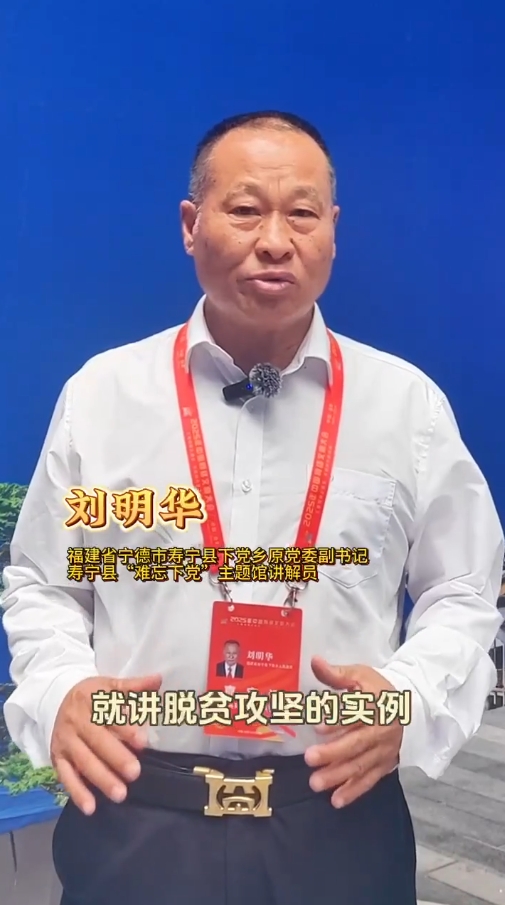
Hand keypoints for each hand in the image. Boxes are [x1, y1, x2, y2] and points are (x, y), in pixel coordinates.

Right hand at [50, 673, 161, 815]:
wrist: (56, 698)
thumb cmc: (91, 695)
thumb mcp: (110, 685)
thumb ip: (135, 686)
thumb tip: (158, 679)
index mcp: (91, 701)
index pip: (110, 716)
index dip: (126, 728)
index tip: (143, 741)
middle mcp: (76, 722)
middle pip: (97, 741)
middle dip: (116, 757)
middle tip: (135, 773)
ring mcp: (66, 742)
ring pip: (83, 762)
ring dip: (101, 779)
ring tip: (120, 794)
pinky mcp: (58, 758)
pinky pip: (66, 777)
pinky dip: (77, 792)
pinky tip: (91, 807)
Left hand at [305, 657, 402, 808]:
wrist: (409, 707)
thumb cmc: (376, 689)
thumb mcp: (359, 675)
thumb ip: (336, 674)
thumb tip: (314, 661)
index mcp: (375, 704)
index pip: (357, 712)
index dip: (338, 720)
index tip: (318, 727)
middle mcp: (381, 729)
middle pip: (357, 743)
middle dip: (333, 752)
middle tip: (309, 759)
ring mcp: (383, 750)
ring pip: (360, 765)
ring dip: (338, 775)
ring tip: (316, 783)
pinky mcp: (384, 764)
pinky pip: (369, 780)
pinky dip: (354, 791)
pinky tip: (336, 800)